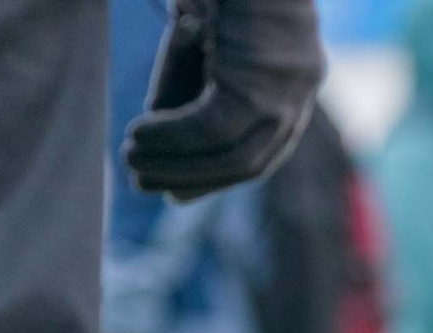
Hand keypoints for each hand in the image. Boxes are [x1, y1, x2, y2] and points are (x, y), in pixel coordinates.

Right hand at [124, 0, 326, 199]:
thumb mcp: (203, 41)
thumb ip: (190, 90)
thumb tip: (163, 144)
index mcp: (297, 84)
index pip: (264, 152)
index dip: (218, 177)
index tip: (177, 191)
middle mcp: (300, 93)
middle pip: (250, 164)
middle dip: (194, 179)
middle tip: (144, 181)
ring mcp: (286, 93)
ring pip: (230, 154)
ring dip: (177, 163)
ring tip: (132, 159)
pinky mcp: (257, 85)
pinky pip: (208, 128)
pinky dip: (170, 138)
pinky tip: (137, 134)